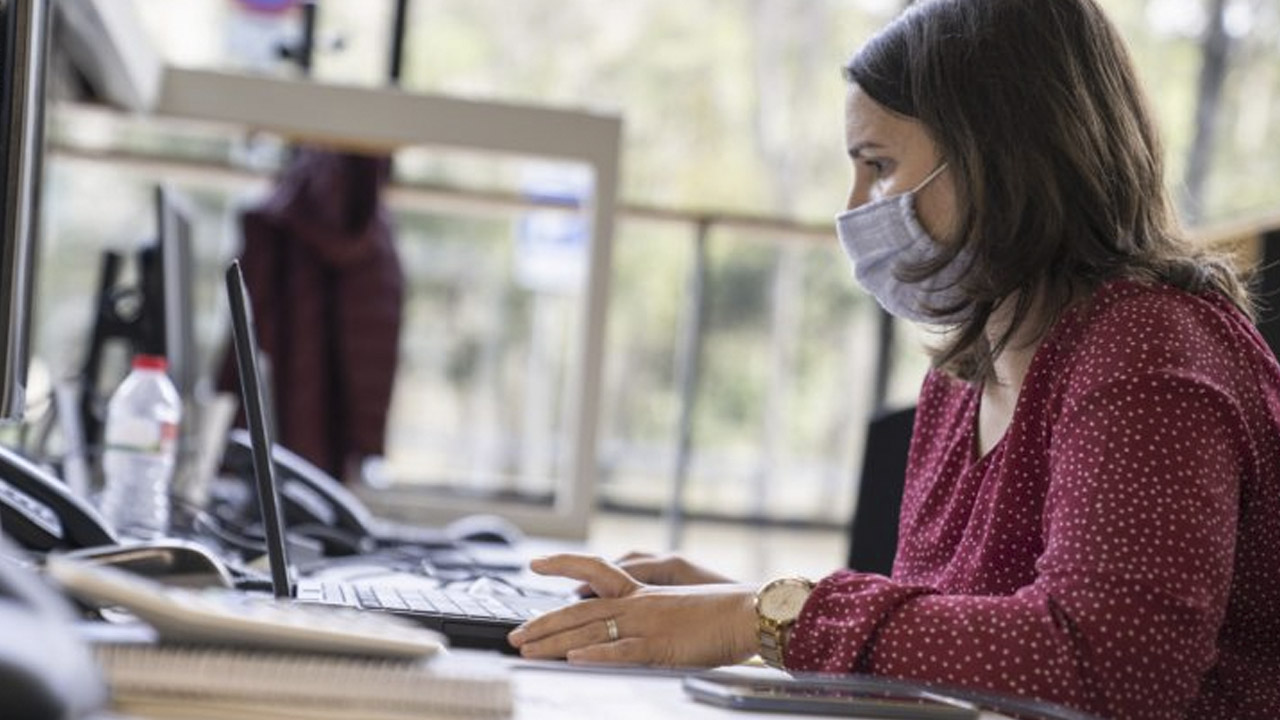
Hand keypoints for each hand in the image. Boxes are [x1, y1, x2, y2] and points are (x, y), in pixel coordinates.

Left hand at [508, 554, 757, 667]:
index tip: (535, 563)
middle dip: (542, 624)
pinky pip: (621, 650)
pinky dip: (596, 654)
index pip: (593, 570)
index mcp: (641, 592)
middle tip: (514, 634)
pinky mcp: (659, 646)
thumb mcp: (678, 609)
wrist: (748, 612)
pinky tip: (575, 658)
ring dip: (554, 642)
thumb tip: (632, 628)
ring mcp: (645, 624)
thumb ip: (652, 616)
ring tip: (527, 650)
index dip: (562, 564)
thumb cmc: (720, 615)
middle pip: (579, 611)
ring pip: (590, 631)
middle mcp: (637, 603)